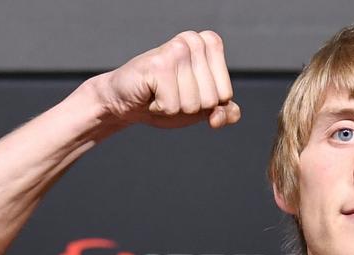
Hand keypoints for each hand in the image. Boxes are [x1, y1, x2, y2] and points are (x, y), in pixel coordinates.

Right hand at [91, 30, 240, 129]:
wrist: (126, 101)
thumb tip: (227, 115)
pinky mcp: (159, 64)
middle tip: (171, 94)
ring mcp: (177, 50)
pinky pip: (173, 106)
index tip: (188, 93)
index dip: (208, 105)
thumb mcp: (199, 109)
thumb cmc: (164, 100)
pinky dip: (160, 108)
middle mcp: (194, 41)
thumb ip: (222, 112)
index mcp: (209, 44)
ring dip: (174, 108)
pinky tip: (151, 94)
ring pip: (193, 104)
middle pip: (211, 99)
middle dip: (190, 108)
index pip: (226, 94)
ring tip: (161, 93)